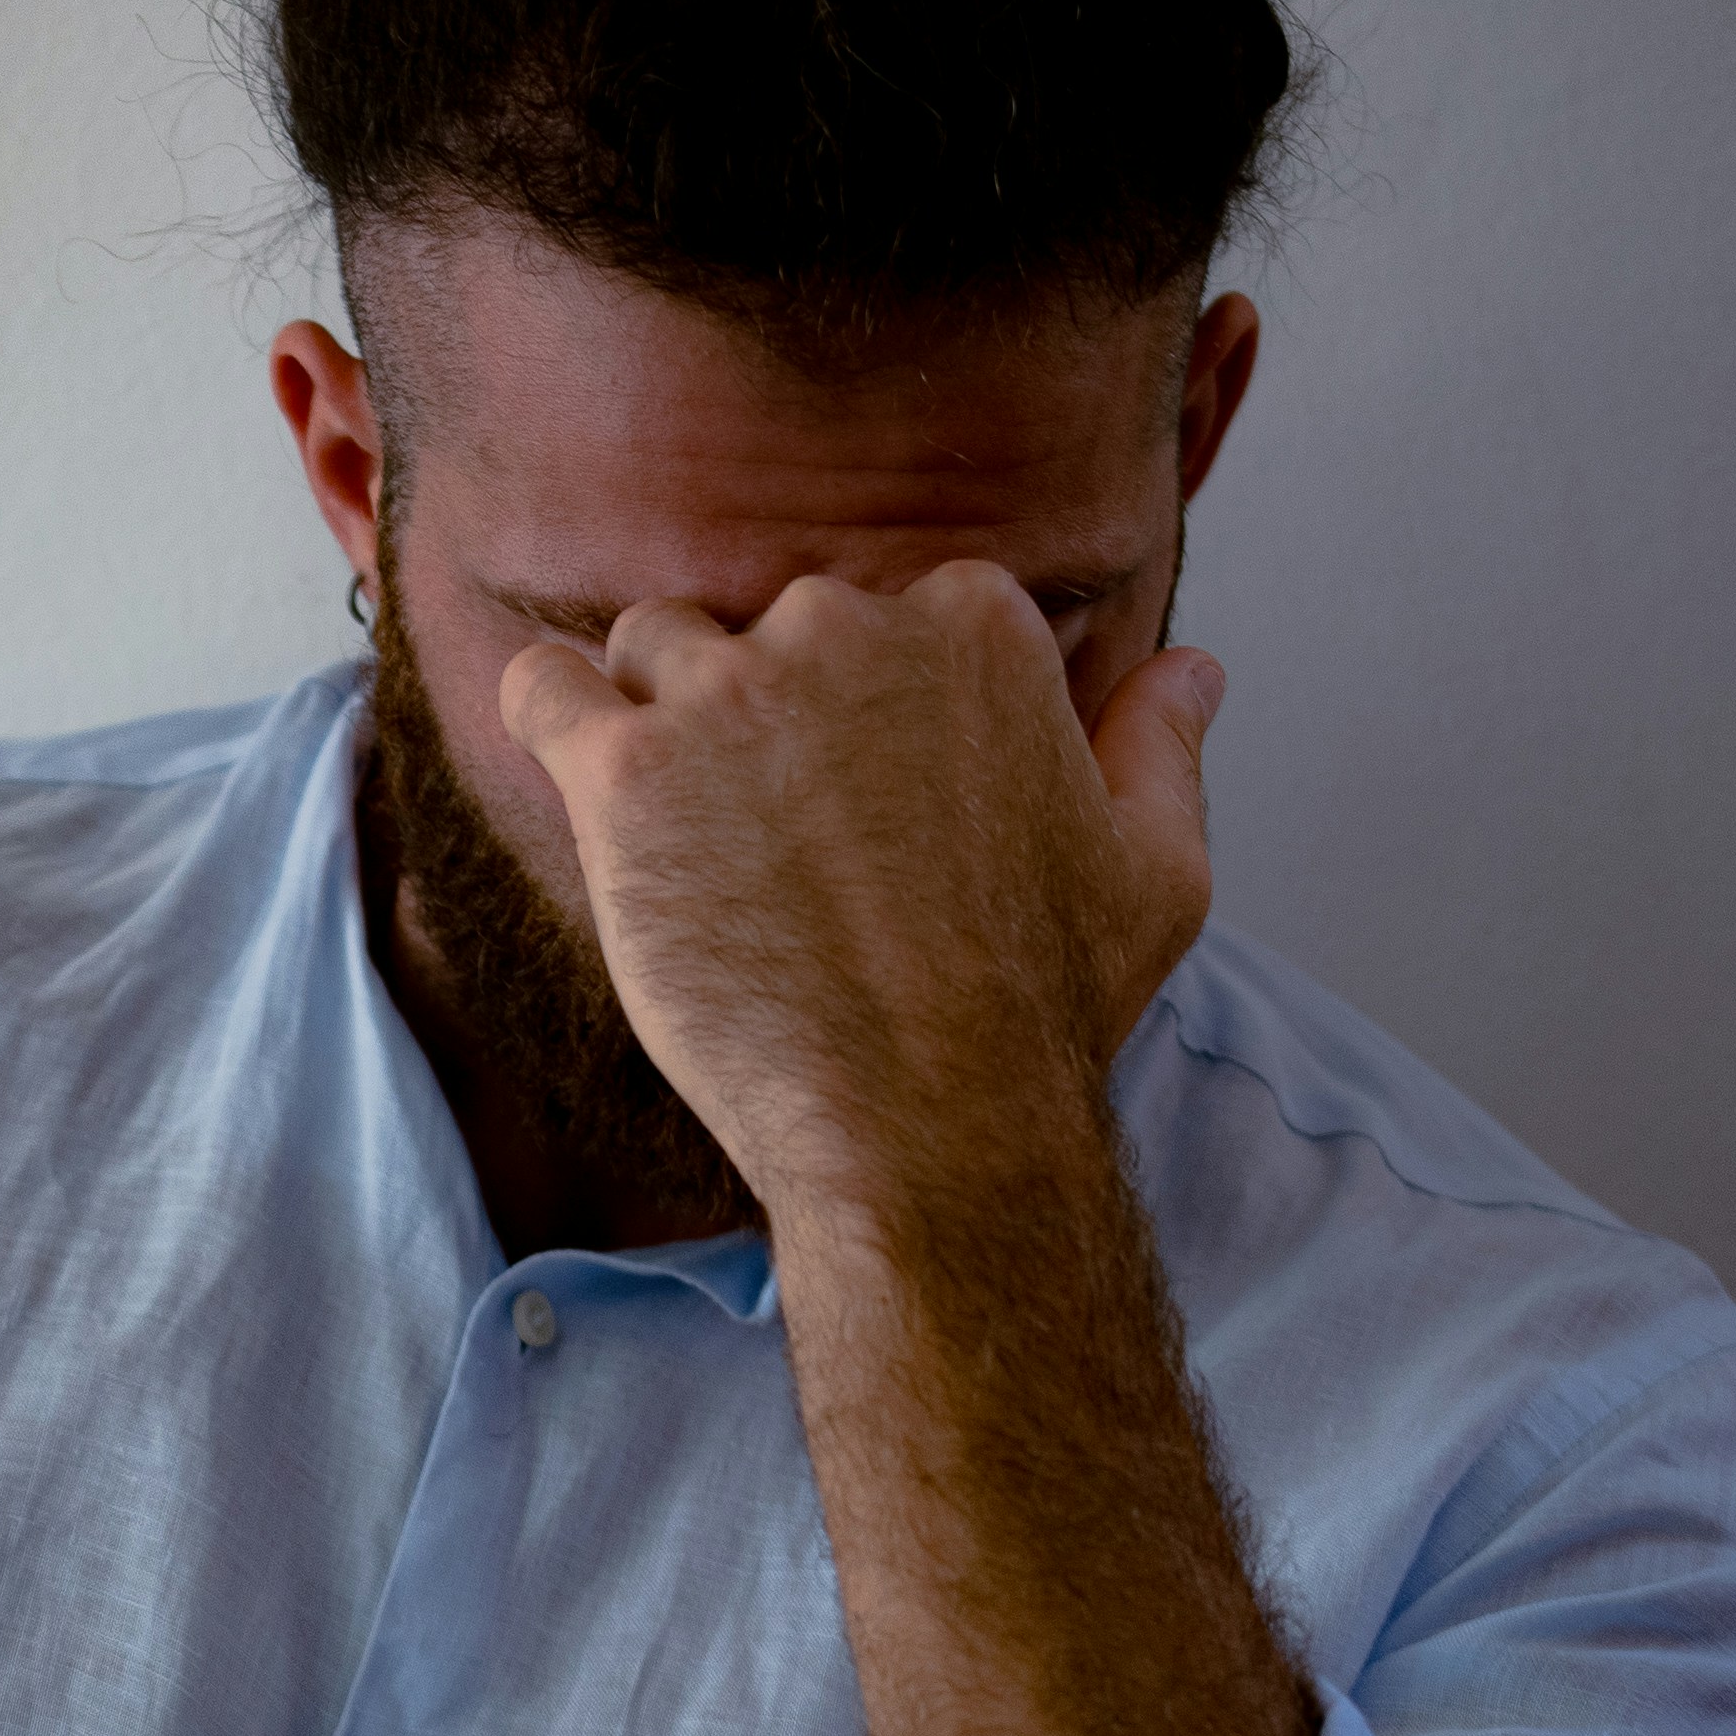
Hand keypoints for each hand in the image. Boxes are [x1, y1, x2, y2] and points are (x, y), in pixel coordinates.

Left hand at [496, 563, 1222, 1216]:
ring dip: (658, 715)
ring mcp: (728, 692)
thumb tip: (1192, 667)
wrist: (928, 1125)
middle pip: (765, 625)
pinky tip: (570, 765)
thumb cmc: (1045, 1010)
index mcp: (974, 623)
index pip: (888, 610)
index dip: (870, 707)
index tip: (868, 798)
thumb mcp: (1156, 870)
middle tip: (782, 843)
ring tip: (688, 831)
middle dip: (765, 714)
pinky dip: (548, 714)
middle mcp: (845, 627)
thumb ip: (1160, 747)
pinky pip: (543, 687)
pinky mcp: (625, 769)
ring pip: (653, 645)